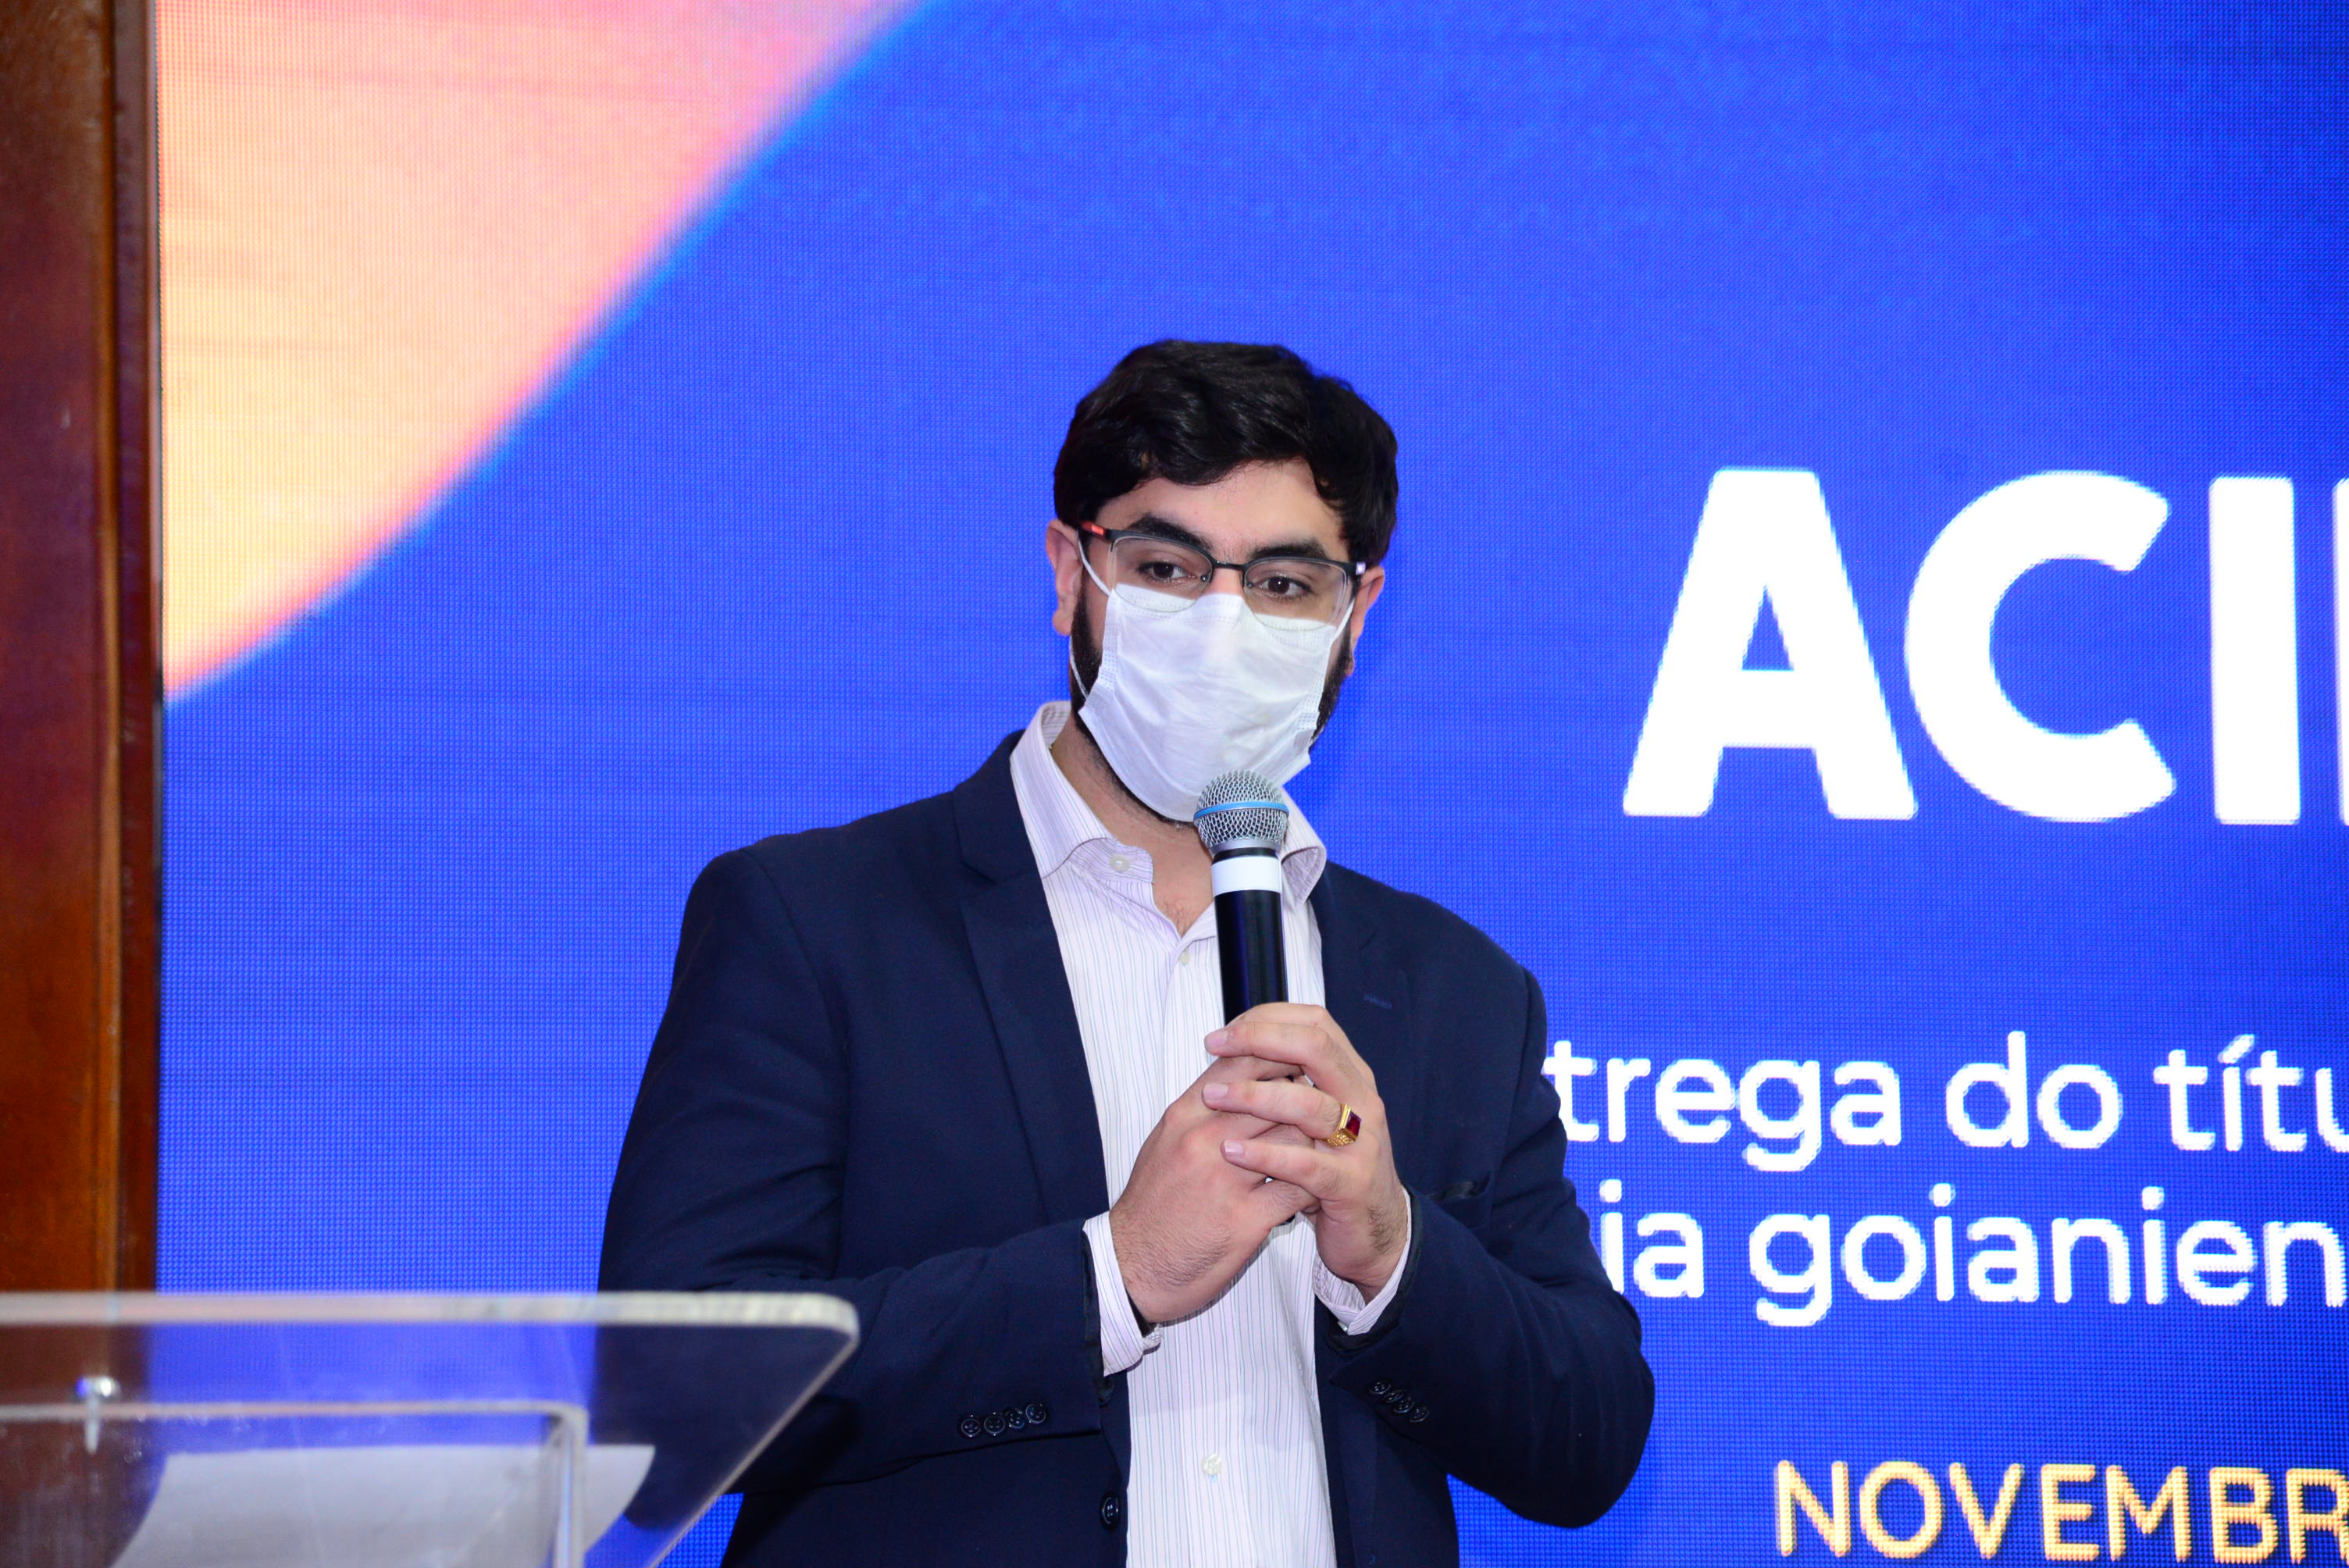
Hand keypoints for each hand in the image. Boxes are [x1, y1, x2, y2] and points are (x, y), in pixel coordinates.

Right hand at [1109, 1051, 1316, 1324]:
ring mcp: (1226, 1180)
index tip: (1297, 1067)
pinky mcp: (1246, 1220)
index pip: (1241, 1064)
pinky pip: (1297, 1189)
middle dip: (1303, 1098)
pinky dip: (1311, 1187)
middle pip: (1274, 1095)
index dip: (1277, 1059)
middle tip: (1321, 1106)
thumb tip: (1239, 1081)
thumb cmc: (1152, 1204)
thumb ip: (1202, 1110)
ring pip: (1294, 1137)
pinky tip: (1313, 1190)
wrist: (1133, 1267)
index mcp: (1184, 1116)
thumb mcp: (1166, 1143)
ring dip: (1313, 1141)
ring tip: (1320, 1148)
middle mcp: (1203, 1141)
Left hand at [1204, 1003, 1409, 1296]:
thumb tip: (1237, 1049)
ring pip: (1310, 1103)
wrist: (1373, 1234)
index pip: (1315, 1024)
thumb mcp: (1312, 1120)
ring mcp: (1362, 1143)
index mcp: (1350, 1078)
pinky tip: (1232, 1152)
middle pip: (1316, 1048)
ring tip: (1214, 1096)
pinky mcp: (1352, 1185)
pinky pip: (1307, 1164)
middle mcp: (1361, 1101)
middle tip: (1215, 1046)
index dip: (1268, 1019)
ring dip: (1255, 1095)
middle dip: (1260, 1039)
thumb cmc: (1331, 1172)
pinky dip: (1266, 1155)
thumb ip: (1289, 1084)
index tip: (1225, 1030)